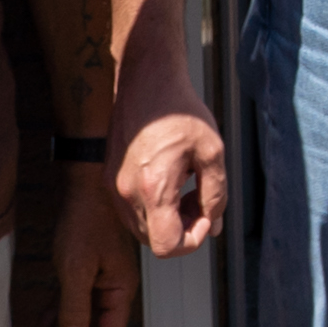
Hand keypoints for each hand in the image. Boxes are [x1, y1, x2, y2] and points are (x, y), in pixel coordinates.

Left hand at [32, 165, 139, 326]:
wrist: (84, 183)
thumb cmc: (86, 220)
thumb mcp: (76, 268)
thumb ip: (75, 308)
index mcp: (120, 289)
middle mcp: (113, 287)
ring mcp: (99, 278)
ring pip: (79, 318)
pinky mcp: (85, 268)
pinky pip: (72, 301)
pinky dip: (57, 316)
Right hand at [110, 50, 226, 255]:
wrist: (146, 80)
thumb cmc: (178, 110)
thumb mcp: (212, 151)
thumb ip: (216, 193)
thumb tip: (214, 223)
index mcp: (152, 187)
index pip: (167, 246)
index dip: (193, 240)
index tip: (206, 215)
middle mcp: (126, 192)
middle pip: (154, 241)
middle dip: (183, 228)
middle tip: (200, 199)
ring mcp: (114, 186)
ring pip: (142, 228)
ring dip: (168, 219)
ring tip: (186, 187)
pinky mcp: (110, 178)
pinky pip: (133, 210)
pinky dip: (154, 207)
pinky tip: (170, 179)